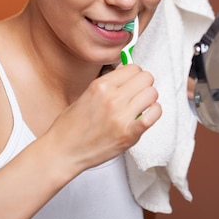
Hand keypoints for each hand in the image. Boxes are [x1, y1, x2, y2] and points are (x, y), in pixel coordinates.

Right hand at [45, 64, 161, 173]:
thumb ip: (108, 83)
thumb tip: (126, 71)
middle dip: (144, 84)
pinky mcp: (129, 134)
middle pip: (146, 78)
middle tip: (137, 94)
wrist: (63, 151)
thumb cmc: (71, 125)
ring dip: (149, 99)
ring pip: (152, 93)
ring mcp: (121, 116)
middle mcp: (112, 98)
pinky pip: (153, 115)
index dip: (135, 74)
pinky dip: (155, 112)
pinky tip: (147, 115)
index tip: (132, 82)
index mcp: (101, 86)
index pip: (133, 68)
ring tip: (140, 106)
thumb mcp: (86, 94)